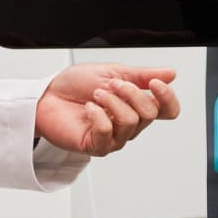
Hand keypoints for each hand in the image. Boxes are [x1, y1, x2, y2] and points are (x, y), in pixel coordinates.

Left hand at [35, 63, 179, 155]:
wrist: (46, 94)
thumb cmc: (76, 85)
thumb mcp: (114, 72)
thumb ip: (142, 75)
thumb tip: (171, 74)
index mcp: (137, 105)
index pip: (168, 110)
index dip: (167, 98)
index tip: (154, 82)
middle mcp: (130, 123)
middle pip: (150, 114)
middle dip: (131, 93)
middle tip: (112, 84)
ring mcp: (114, 136)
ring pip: (131, 122)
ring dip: (113, 102)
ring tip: (97, 95)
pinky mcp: (96, 146)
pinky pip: (107, 133)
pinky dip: (98, 115)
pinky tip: (89, 108)